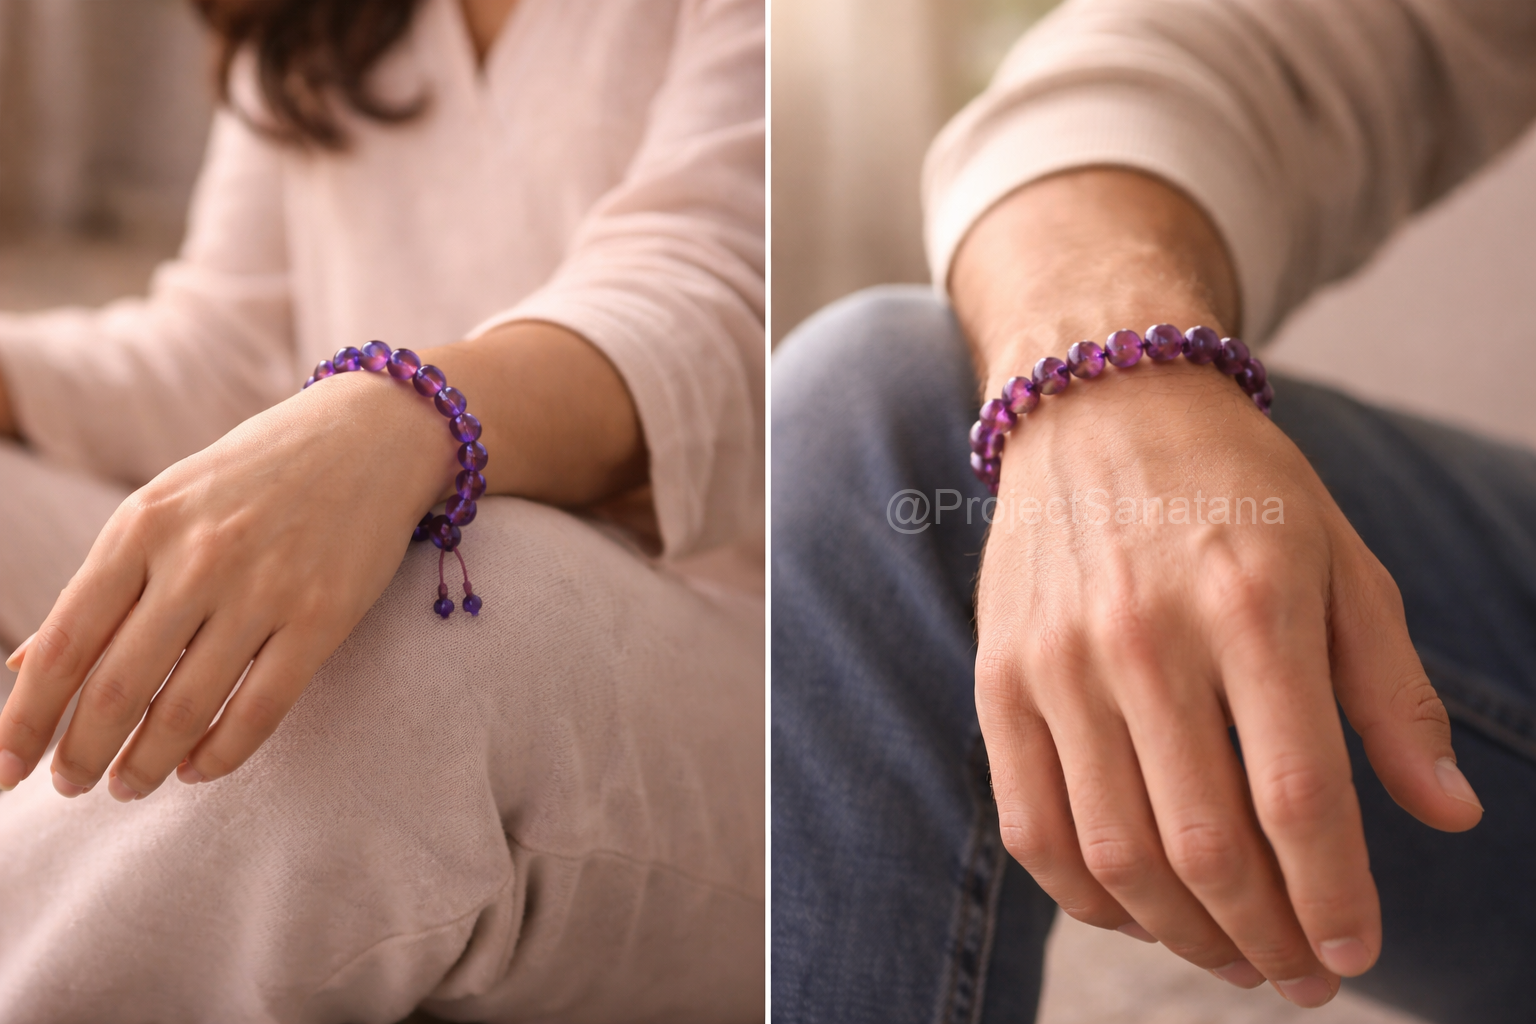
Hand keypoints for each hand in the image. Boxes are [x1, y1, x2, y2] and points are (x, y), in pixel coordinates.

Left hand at [0, 320, 645, 798]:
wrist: (370, 435)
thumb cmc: (255, 475)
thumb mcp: (164, 507)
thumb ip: (104, 584)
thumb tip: (27, 666)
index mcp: (143, 525)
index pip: (66, 643)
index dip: (27, 718)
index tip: (7, 768)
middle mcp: (198, 557)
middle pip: (117, 688)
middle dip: (81, 754)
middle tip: (72, 787)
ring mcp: (266, 588)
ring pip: (185, 709)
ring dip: (145, 765)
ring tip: (128, 785)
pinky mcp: (324, 616)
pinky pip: (261, 709)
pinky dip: (220, 754)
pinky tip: (197, 768)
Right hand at [952, 171, 1482, 1006]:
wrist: (1099, 408)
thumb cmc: (1238, 488)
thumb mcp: (1344, 563)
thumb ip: (1395, 693)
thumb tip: (1450, 816)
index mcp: (1251, 601)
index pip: (1297, 795)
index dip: (1333, 898)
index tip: (1356, 954)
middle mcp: (1144, 634)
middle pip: (1203, 844)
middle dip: (1263, 939)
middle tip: (1299, 976)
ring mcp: (1058, 659)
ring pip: (1114, 852)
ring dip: (1181, 935)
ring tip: (1230, 956)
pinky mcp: (1000, 676)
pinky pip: (1031, 824)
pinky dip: (1087, 895)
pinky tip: (1138, 911)